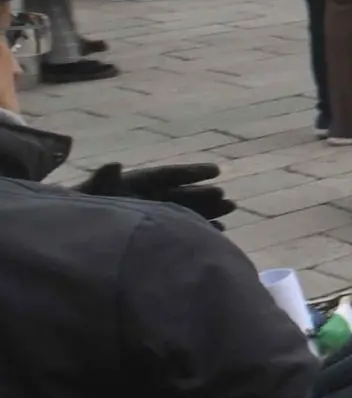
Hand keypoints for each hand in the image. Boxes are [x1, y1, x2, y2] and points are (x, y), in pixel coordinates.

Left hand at [74, 161, 232, 220]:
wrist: (75, 230)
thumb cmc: (81, 207)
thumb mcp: (90, 192)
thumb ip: (103, 179)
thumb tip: (113, 165)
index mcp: (138, 182)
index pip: (168, 175)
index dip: (191, 172)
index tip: (216, 169)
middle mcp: (152, 196)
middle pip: (183, 193)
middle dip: (204, 195)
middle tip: (225, 198)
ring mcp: (156, 213)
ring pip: (188, 210)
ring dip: (209, 211)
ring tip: (230, 210)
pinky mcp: (157, 232)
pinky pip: (182, 228)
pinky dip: (199, 230)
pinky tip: (217, 233)